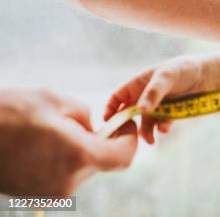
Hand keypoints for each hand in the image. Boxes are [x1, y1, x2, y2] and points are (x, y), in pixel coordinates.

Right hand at [0, 88, 137, 195]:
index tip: (124, 123)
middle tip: (82, 121)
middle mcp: (68, 181)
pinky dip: (60, 160)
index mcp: (78, 156)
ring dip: (77, 149)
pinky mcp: (36, 195)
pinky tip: (39, 144)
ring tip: (50, 131)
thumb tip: (93, 129)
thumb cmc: (10, 112)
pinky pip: (61, 175)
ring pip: (81, 168)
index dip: (129, 139)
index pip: (124, 157)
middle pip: (101, 162)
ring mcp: (51, 193)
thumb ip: (85, 117)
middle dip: (100, 141)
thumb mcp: (56, 101)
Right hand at [105, 55, 213, 144]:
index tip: (109, 122)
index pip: (118, 97)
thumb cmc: (184, 69)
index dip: (111, 109)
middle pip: (130, 113)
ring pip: (146, 122)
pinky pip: (162, 124)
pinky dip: (161, 128)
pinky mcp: (171, 113)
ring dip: (146, 132)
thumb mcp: (167, 77)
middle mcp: (146, 95)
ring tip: (150, 140)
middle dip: (129, 126)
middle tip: (128, 139)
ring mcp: (158, 105)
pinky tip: (165, 130)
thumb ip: (153, 93)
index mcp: (139, 82)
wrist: (209, 75)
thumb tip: (141, 110)